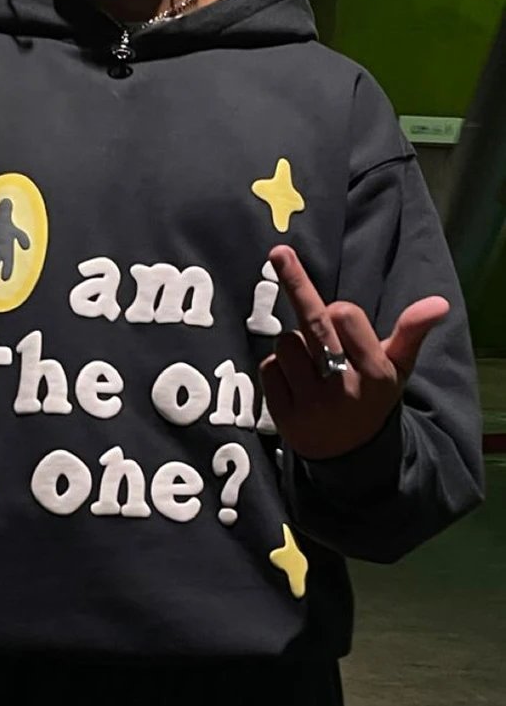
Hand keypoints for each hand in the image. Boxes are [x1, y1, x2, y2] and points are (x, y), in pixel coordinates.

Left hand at [259, 246, 449, 459]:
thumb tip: (438, 303)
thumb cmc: (372, 397)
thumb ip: (411, 333)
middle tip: (279, 251)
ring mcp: (312, 403)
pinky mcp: (284, 415)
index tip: (340, 317)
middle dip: (296, 282)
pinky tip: (295, 385)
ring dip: (292, 347)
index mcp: (375, 372)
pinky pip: (268, 367)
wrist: (349, 455)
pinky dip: (277, 369)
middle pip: (313, 323)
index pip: (345, 315)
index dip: (338, 311)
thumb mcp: (397, 369)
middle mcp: (344, 387)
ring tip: (311, 368)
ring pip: (285, 343)